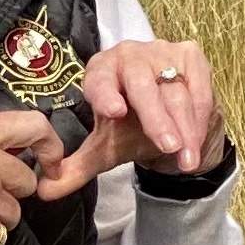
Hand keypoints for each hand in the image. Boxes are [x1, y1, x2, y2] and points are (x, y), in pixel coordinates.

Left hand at [36, 36, 224, 196]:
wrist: (169, 118)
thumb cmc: (131, 129)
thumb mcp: (105, 150)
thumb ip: (76, 169)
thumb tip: (45, 191)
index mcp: (100, 72)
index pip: (99, 80)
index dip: (105, 94)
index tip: (114, 112)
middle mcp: (128, 56)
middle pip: (142, 86)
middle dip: (157, 119)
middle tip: (167, 146)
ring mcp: (161, 52)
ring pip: (175, 92)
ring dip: (184, 129)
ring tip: (186, 159)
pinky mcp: (190, 55)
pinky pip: (198, 89)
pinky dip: (199, 119)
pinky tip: (196, 143)